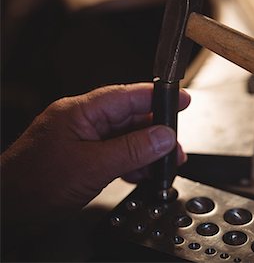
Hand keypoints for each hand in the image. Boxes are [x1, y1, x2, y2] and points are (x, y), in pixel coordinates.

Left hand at [1, 83, 189, 240]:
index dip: (156, 96)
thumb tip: (163, 136)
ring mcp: (83, 142)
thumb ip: (133, 150)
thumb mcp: (92, 166)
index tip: (181, 99)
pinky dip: (133, 164)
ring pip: (126, 139)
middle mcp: (83, 123)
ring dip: (147, 151)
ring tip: (165, 163)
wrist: (8, 213)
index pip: (126, 96)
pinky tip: (144, 174)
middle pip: (130, 118)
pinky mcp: (84, 160)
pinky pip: (117, 155)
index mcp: (80, 112)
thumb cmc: (33, 185)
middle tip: (176, 145)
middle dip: (156, 131)